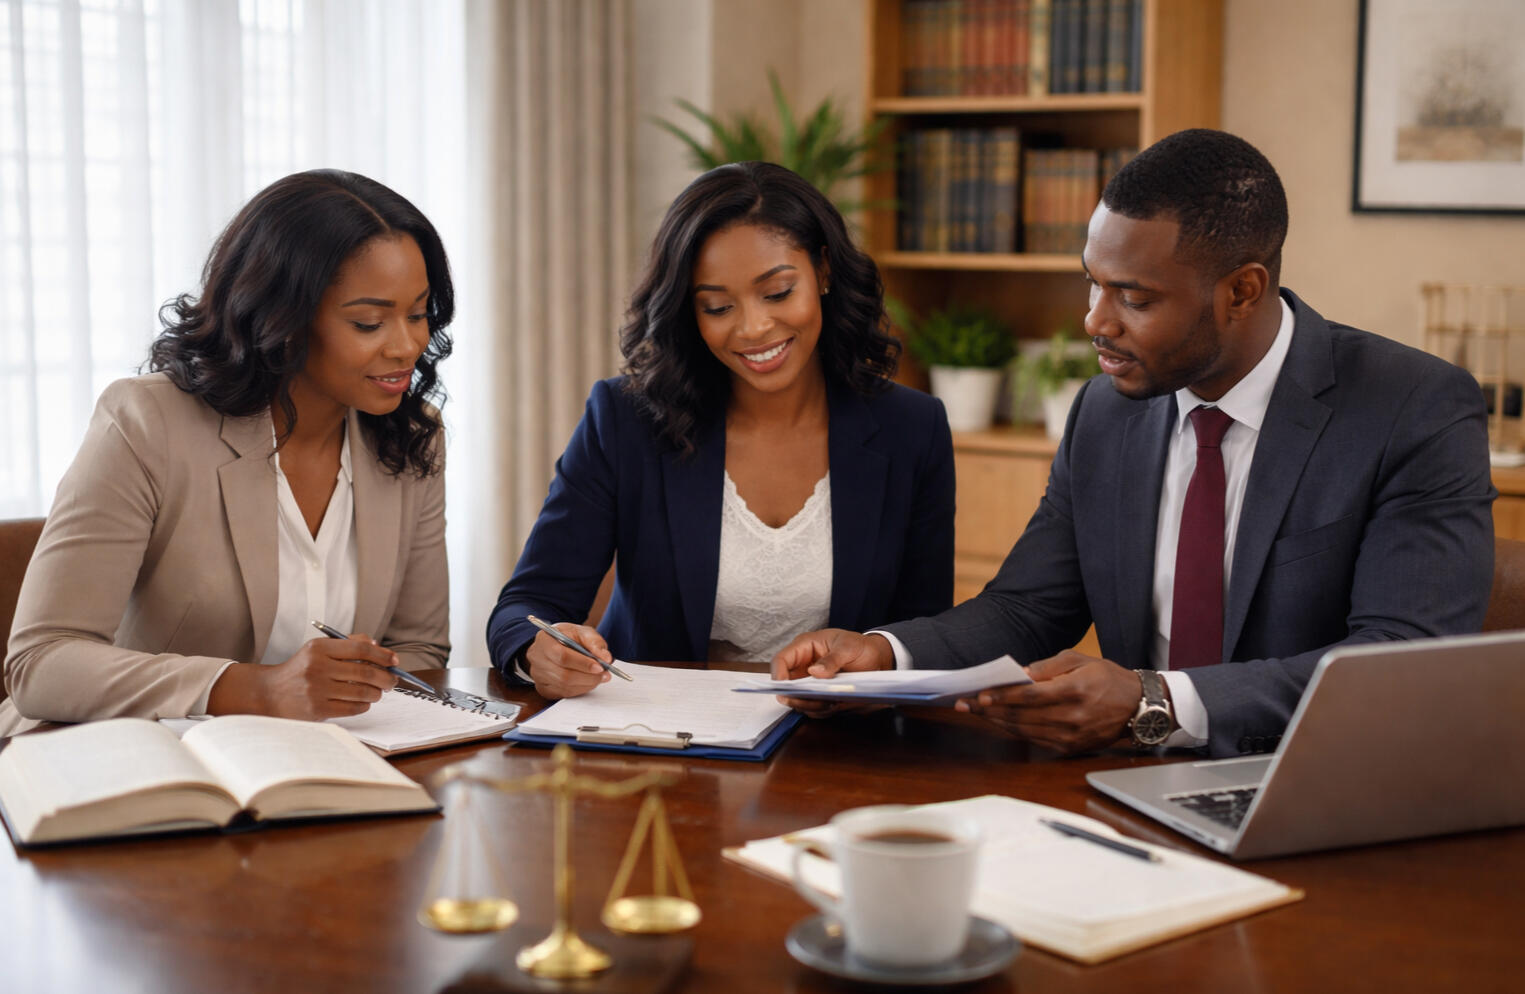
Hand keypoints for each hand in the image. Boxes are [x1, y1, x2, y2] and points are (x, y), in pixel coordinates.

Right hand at [210, 635, 398, 720]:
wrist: (269, 693)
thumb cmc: (300, 670)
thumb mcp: (318, 650)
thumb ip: (347, 644)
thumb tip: (377, 645)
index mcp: (319, 648)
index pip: (361, 648)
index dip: (382, 655)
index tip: (394, 661)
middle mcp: (317, 667)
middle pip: (365, 671)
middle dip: (385, 677)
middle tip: (392, 681)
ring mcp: (316, 690)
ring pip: (362, 691)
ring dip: (377, 693)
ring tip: (378, 692)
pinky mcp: (317, 710)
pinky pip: (352, 708)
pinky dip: (364, 705)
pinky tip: (364, 703)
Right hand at [525, 622, 611, 698]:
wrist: (554, 644)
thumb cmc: (568, 637)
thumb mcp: (582, 632)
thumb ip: (595, 643)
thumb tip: (606, 658)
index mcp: (543, 640)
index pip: (562, 656)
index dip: (583, 664)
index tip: (600, 667)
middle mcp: (537, 658)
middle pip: (563, 675)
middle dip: (588, 677)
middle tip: (605, 675)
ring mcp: (538, 675)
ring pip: (565, 687)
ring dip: (586, 684)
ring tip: (599, 678)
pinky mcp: (543, 688)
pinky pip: (564, 693)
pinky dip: (580, 690)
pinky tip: (588, 682)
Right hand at [769, 629, 893, 717]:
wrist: (878, 660)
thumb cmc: (861, 646)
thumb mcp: (849, 646)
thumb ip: (832, 659)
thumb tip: (814, 671)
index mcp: (805, 647)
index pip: (781, 660)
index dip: (778, 675)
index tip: (785, 688)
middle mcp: (804, 666)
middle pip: (786, 684)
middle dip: (795, 695)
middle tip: (807, 700)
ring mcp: (811, 683)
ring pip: (798, 699)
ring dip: (809, 704)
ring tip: (827, 702)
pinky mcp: (820, 695)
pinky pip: (813, 707)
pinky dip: (821, 710)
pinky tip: (834, 705)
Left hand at [953, 651, 1141, 754]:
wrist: (1138, 707)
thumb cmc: (1108, 678)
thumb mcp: (1081, 660)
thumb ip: (1049, 667)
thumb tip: (1020, 674)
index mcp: (1074, 691)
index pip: (1029, 696)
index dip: (1002, 696)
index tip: (980, 694)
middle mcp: (1072, 717)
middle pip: (1022, 716)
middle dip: (990, 710)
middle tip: (966, 703)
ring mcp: (1071, 736)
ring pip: (1024, 731)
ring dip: (997, 722)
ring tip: (977, 712)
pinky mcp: (1071, 748)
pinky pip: (1035, 741)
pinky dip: (1015, 731)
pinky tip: (1000, 722)